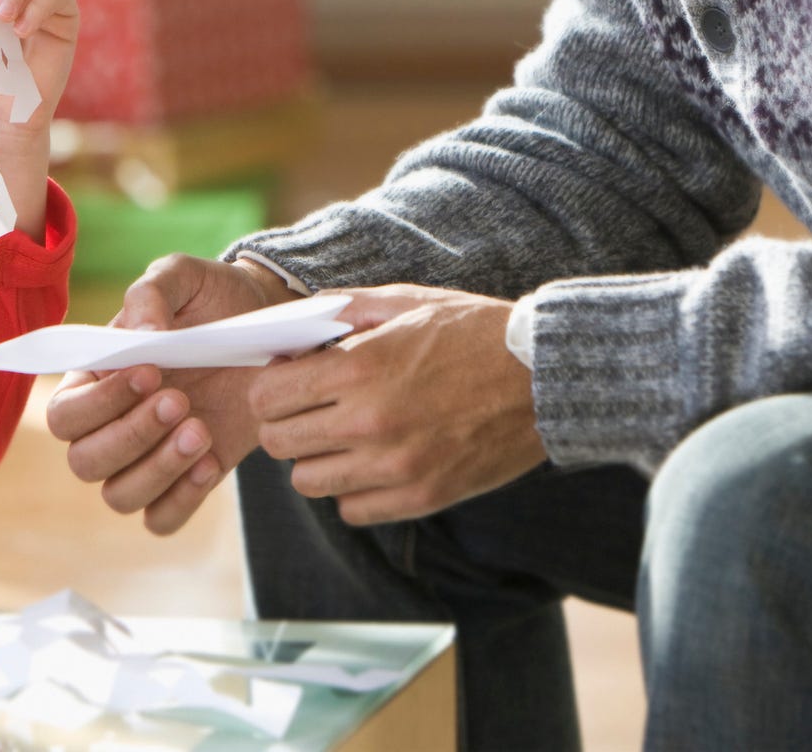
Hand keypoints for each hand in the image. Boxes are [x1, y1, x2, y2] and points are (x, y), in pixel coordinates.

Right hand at [47, 255, 292, 534]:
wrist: (269, 327)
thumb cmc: (213, 298)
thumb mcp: (184, 277)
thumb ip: (152, 292)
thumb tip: (142, 334)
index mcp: (95, 379)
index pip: (65, 414)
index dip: (100, 403)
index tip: (150, 371)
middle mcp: (112, 425)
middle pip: (84, 462)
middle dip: (131, 436)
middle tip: (181, 400)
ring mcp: (148, 457)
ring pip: (120, 496)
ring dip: (158, 470)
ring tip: (201, 430)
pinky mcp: (186, 479)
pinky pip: (162, 519)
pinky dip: (182, 499)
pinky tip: (212, 461)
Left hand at [248, 285, 545, 525]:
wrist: (544, 376)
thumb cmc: (472, 332)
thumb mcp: (404, 301)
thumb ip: (339, 311)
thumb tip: (287, 330)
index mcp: (358, 368)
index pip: (267, 397)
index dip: (270, 386)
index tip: (290, 380)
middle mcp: (369, 423)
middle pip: (278, 444)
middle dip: (286, 422)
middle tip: (314, 407)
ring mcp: (395, 467)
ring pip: (308, 483)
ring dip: (317, 458)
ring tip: (345, 434)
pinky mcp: (421, 497)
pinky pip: (352, 509)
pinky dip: (354, 489)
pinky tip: (375, 460)